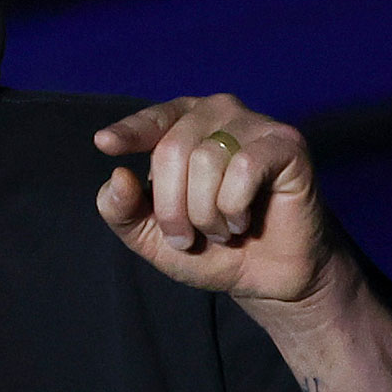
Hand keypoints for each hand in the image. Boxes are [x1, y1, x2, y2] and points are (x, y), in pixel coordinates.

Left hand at [92, 95, 345, 312]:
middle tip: (188, 237)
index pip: (152, 120)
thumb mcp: (152, 238)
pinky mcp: (286, 144)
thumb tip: (117, 176)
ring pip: (208, 159)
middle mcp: (219, 114)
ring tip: (221, 229)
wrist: (265, 278)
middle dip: (172, 208)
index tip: (104, 143)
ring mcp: (255, 124)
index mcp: (184, 126)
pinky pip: (245, 166)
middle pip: (172, 149)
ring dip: (207, 213)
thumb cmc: (210, 249)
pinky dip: (235, 205)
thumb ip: (123, 211)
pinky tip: (244, 219)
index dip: (129, 132)